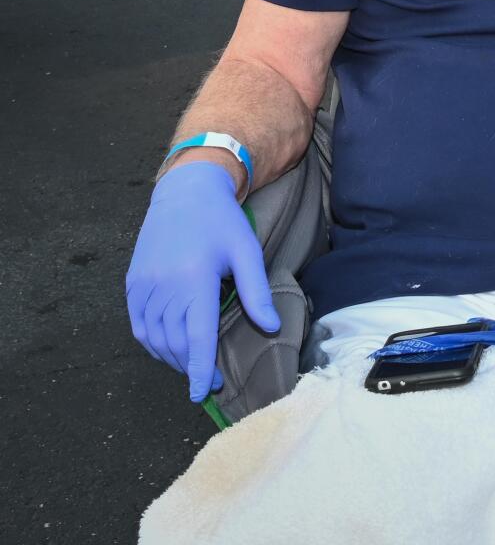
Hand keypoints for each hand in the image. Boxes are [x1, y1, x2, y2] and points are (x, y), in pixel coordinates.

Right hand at [126, 162, 278, 401]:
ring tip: (192, 365)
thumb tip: (271, 328)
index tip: (201, 393)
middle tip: (208, 380)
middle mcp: (163, 286)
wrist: (185, 192)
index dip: (198, 369)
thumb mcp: (247, 251)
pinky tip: (168, 348)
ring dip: (171, 357)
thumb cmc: (222, 222)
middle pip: (174, 342)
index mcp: (194, 279)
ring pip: (154, 337)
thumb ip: (256, 292)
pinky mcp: (132, 284)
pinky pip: (139, 325)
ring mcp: (143, 286)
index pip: (195, 337)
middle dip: (189, 367)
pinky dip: (152, 343)